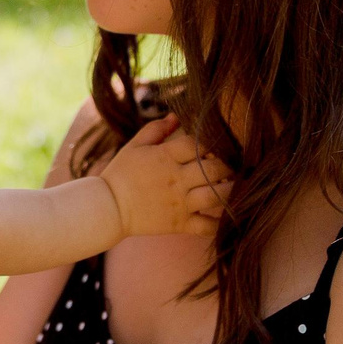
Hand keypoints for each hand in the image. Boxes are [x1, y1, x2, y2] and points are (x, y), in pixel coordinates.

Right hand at [96, 115, 231, 239]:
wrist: (106, 209)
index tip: (213, 147)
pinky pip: (207, 227)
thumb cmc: (120, 175)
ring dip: (231, 190)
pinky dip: (221, 223)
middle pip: (214, 168)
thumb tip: (176, 116)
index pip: (198, 144)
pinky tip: (226, 216)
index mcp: (165, 157)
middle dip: (227, 165)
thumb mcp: (134, 146)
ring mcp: (180, 203)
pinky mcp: (180, 224)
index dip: (210, 143)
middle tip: (231, 165)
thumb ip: (156, 129)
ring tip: (236, 186)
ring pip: (217, 196)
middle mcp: (176, 179)